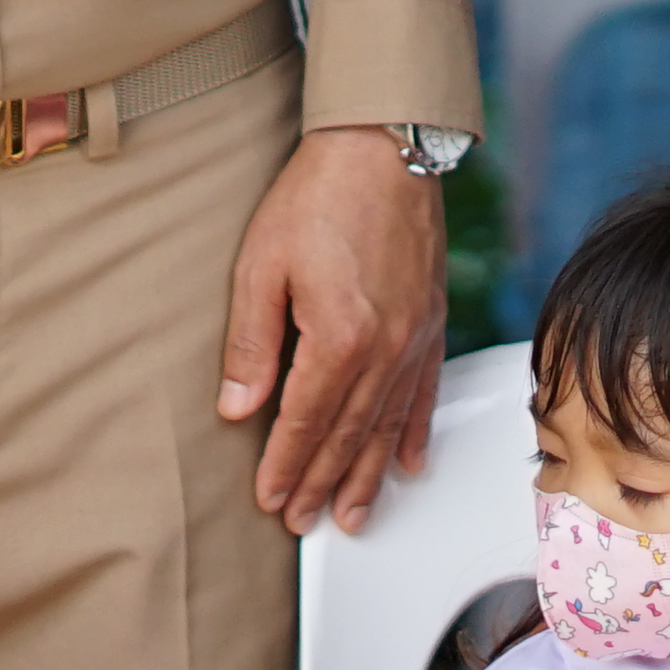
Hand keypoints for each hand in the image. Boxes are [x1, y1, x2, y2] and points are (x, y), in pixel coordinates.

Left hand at [221, 129, 444, 534]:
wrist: (383, 147)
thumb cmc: (318, 196)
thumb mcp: (261, 267)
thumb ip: (252, 345)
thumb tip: (239, 408)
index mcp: (339, 336)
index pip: (307, 421)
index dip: (285, 465)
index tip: (270, 499)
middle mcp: (385, 346)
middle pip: (349, 434)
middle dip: (322, 484)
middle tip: (305, 522)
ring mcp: (415, 336)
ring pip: (389, 424)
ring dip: (368, 474)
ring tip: (353, 514)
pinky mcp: (430, 319)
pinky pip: (424, 391)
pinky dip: (414, 432)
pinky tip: (409, 462)